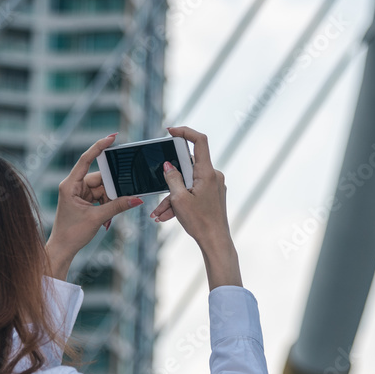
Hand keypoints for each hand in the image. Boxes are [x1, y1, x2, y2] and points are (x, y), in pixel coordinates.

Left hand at [46, 133, 142, 279]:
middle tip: (121, 196)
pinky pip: (101, 195)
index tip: (112, 137)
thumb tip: (137, 199)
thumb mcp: (97, 218)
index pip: (85, 160)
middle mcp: (73, 185)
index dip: (99, 147)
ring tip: (108, 214)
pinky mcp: (84, 200)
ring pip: (103, 188)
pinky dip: (108, 202)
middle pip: (99, 177)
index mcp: (70, 184)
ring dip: (111, 199)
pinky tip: (108, 214)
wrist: (63, 248)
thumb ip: (118, 206)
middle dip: (112, 188)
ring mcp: (79, 192)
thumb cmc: (72, 233)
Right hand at [151, 126, 241, 288]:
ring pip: (187, 184)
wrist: (215, 242)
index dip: (185, 132)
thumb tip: (168, 166)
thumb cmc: (200, 221)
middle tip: (159, 191)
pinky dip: (180, 202)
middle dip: (170, 180)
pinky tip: (166, 216)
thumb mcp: (179, 199)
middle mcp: (213, 176)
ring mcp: (213, 186)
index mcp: (207, 172)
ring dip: (172, 197)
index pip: (199, 141)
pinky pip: (192, 192)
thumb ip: (172, 179)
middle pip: (187, 167)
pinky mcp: (211, 195)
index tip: (170, 131)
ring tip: (158, 214)